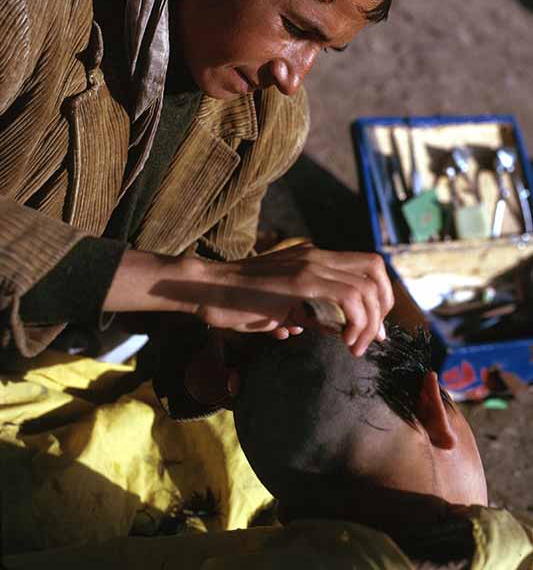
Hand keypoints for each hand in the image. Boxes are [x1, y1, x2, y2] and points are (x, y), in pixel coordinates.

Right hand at [103, 243, 393, 355]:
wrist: (207, 289)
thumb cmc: (239, 301)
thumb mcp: (284, 306)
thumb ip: (313, 313)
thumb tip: (337, 331)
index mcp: (315, 258)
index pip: (368, 265)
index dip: (380, 296)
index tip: (373, 328)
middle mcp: (317, 256)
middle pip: (376, 271)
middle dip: (382, 310)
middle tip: (371, 340)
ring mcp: (309, 266)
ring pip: (366, 288)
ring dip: (369, 322)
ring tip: (354, 347)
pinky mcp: (300, 282)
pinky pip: (348, 298)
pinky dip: (356, 324)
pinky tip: (344, 344)